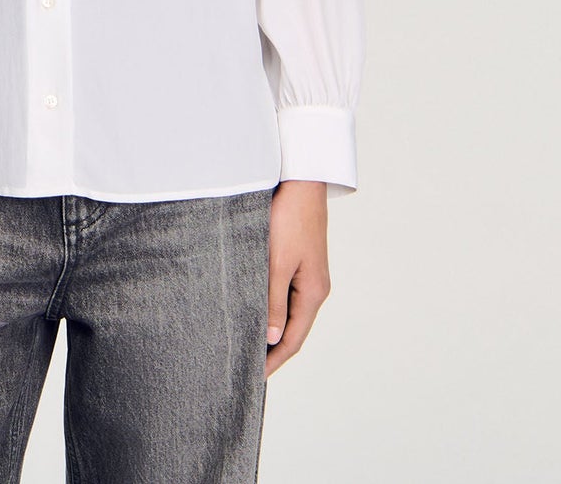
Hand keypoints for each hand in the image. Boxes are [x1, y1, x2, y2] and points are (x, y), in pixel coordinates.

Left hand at [264, 179, 330, 380]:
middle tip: (245, 366)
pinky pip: (285, 293)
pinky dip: (270, 307)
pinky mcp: (299, 261)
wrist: (300, 182)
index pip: (293, 339)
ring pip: (288, 312)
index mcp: (313, 293)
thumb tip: (272, 338)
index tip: (253, 377)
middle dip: (271, 349)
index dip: (274, 360)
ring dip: (270, 328)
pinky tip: (253, 309)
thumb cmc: (289, 219)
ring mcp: (308, 275)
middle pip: (293, 329)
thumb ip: (273, 301)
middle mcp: (315, 288)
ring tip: (245, 343)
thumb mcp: (277, 262)